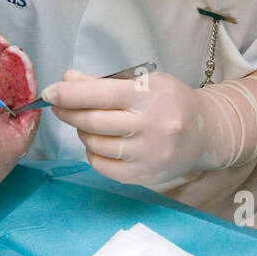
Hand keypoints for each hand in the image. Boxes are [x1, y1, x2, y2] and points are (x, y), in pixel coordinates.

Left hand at [41, 69, 256, 186]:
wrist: (206, 133)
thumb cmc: (171, 102)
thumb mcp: (144, 82)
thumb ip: (104, 82)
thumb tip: (67, 80)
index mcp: (151, 96)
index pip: (100, 94)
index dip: (69, 94)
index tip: (50, 93)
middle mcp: (151, 127)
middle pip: (93, 122)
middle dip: (68, 113)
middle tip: (58, 106)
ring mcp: (149, 155)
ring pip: (95, 144)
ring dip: (82, 132)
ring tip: (86, 123)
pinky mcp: (146, 176)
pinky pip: (104, 166)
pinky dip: (93, 153)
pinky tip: (98, 143)